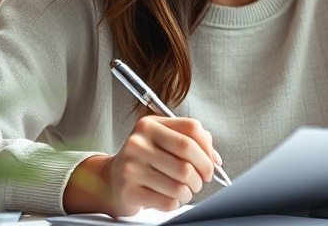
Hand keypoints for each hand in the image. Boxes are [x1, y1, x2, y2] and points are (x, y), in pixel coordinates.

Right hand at [64, 116, 218, 216]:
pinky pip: (168, 201)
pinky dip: (176, 203)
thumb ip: (191, 141)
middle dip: (202, 175)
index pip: (191, 130)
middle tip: (201, 180)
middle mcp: (138, 142)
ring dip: (189, 191)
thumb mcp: (163, 140)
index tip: (212, 164)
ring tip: (184, 190)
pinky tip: (170, 197)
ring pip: (179, 184)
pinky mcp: (129, 190)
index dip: (208, 149)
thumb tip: (214, 158)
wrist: (112, 179)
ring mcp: (131, 166)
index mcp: (149, 124)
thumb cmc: (145, 159)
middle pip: (187, 160)